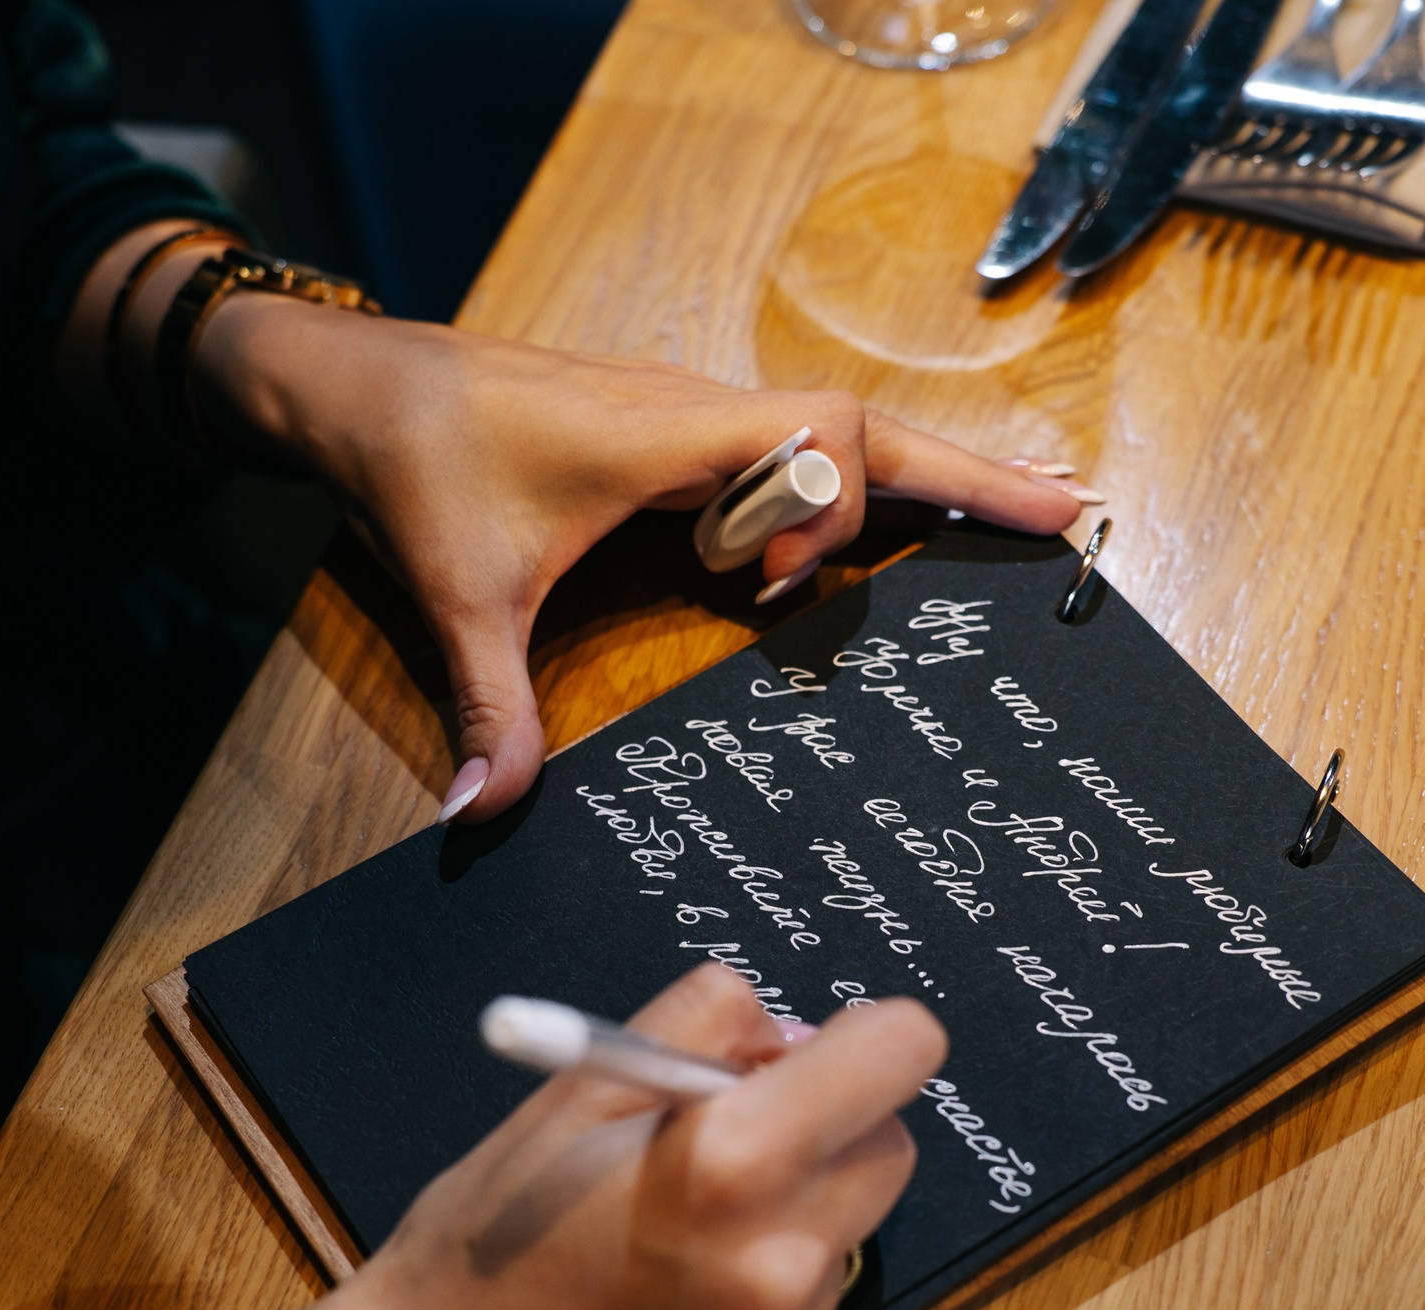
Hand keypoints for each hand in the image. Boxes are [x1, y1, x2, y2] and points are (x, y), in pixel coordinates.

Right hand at [0, 964, 942, 1309]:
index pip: (892, 1051)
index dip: (870, 1026)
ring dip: (797, 1206)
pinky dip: (764, 1298)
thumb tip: (761, 1002)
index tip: (837, 1027)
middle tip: (724, 1118)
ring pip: (856, 1234)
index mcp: (727, 1166)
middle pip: (889, 1140)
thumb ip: (670, 1034)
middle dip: (824, 1114)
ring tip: (670, 1225)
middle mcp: (788, 1268)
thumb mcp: (536, 1110)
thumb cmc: (431, 1262)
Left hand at [196, 303, 1101, 823]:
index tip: (773, 590)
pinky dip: (848, 487)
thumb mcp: (455, 590)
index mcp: (670, 432)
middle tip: (1070, 515)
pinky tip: (867, 531)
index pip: (823, 430)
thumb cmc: (411, 459)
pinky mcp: (672, 440)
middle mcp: (699, 415)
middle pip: (869, 424)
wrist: (354, 379)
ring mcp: (691, 423)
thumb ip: (487, 704)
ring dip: (914, 475)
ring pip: (835, 432)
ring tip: (1014, 515)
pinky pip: (793, 451)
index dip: (835, 509)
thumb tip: (487, 817)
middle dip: (970, 471)